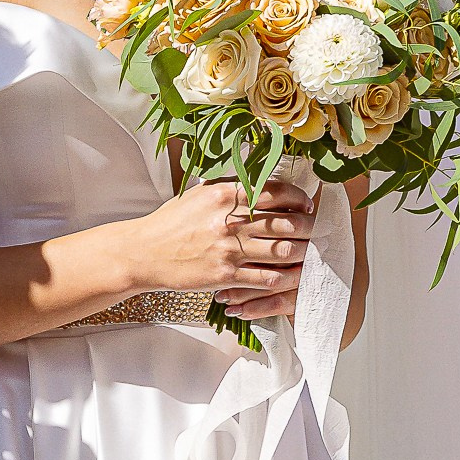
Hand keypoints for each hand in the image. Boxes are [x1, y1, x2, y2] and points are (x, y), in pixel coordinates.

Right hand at [138, 176, 315, 320]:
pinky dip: (285, 278)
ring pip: (284, 251)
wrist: (143, 253)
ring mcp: (228, 250)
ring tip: (308, 253)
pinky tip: (291, 276)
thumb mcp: (198, 194)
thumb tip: (262, 181)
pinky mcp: (225, 275)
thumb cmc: (170, 222)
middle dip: (309, 227)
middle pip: (287, 223)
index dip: (299, 199)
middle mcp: (230, 221)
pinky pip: (267, 278)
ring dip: (302, 253)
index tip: (306, 206)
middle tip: (315, 231)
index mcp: (225, 194)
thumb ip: (230, 187)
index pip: (277, 192)